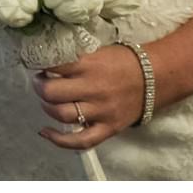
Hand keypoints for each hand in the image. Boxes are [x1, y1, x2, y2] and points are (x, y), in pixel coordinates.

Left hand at [29, 42, 146, 151]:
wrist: (155, 77)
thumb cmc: (123, 61)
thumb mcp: (97, 52)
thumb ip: (75, 59)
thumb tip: (47, 62)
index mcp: (89, 65)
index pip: (53, 66)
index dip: (39, 65)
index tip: (37, 64)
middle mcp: (93, 89)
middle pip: (52, 92)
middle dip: (39, 87)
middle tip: (39, 82)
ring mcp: (101, 111)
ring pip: (62, 114)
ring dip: (47, 107)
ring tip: (47, 101)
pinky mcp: (108, 128)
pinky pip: (80, 140)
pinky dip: (59, 140)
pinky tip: (46, 132)